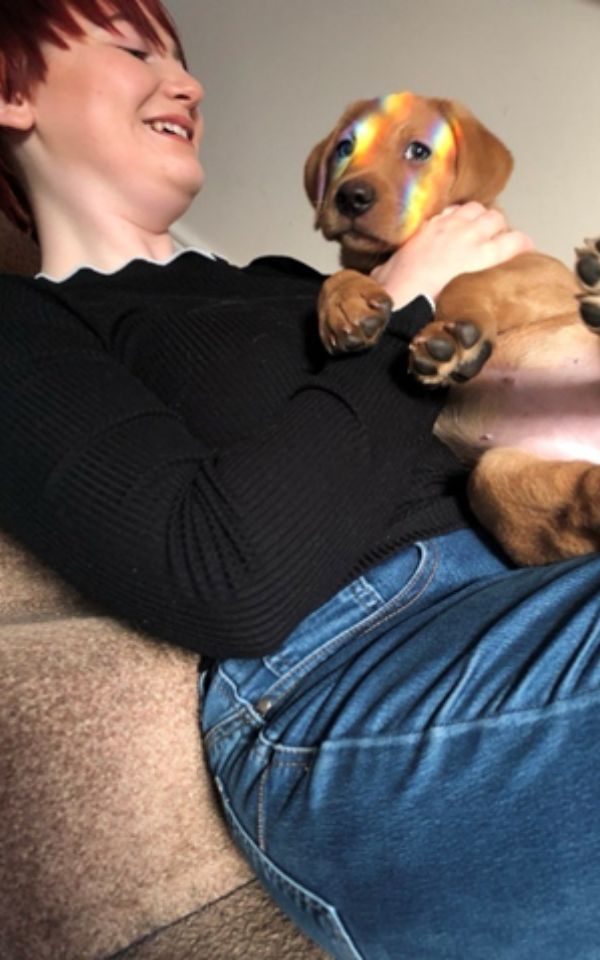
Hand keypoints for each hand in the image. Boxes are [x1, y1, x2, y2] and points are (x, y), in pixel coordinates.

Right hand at [371, 202, 534, 308]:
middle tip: (488, 239)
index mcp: (424, 227)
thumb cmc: (390, 289)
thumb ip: (392, 263)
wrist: (401, 298)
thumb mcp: (385, 268)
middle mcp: (448, 225)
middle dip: (485, 222)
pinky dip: (520, 245)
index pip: (453, 211)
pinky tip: (526, 250)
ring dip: (500, 230)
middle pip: (477, 210)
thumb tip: (382, 272)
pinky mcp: (482, 254)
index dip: (463, 220)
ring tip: (505, 245)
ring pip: (495, 219)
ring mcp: (467, 236)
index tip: (464, 230)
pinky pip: (512, 242)